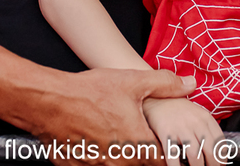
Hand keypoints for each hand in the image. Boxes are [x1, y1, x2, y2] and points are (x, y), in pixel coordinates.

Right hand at [22, 68, 194, 165]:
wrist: (50, 102)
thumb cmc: (90, 92)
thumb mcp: (133, 81)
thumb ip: (165, 84)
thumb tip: (190, 84)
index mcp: (139, 143)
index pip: (164, 160)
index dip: (166, 152)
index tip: (163, 144)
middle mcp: (121, 160)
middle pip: (141, 164)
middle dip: (143, 154)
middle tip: (133, 134)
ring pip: (120, 165)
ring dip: (121, 156)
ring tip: (113, 135)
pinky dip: (99, 158)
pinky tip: (94, 141)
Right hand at [142, 96, 224, 165]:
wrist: (156, 98)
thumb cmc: (177, 109)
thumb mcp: (197, 113)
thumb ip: (207, 128)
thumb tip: (217, 150)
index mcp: (206, 118)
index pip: (220, 142)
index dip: (221, 158)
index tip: (220, 164)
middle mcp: (196, 122)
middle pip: (211, 151)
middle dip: (212, 165)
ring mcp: (181, 128)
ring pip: (195, 156)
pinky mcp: (166, 133)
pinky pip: (173, 156)